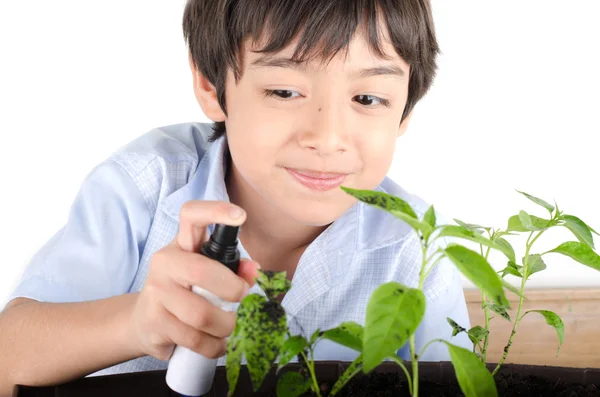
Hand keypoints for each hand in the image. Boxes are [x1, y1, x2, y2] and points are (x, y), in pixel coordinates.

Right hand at [127, 201, 259, 360]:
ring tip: (231, 328)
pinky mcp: (154, 322)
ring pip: (201, 315)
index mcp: (182, 243)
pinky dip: (214, 346)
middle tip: (243, 301)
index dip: (216, 211)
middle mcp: (165, 262)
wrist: (143, 322)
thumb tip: (254, 270)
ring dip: (226, 327)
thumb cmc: (185, 291)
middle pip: (202, 273)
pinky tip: (218, 343)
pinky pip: (194, 339)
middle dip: (233, 291)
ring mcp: (156, 293)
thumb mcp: (210, 273)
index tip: (240, 216)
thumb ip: (235, 268)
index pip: (192, 215)